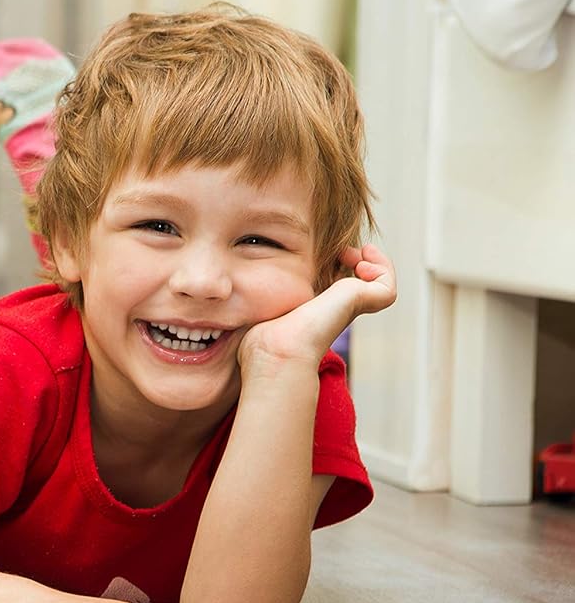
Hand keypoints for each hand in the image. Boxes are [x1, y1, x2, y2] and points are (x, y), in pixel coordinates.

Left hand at [240, 244, 396, 375]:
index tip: (326, 254)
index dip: (336, 263)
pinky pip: (387, 285)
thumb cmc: (261, 335)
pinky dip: (383, 267)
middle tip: (343, 251)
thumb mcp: (257, 307)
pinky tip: (360, 258)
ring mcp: (353, 306)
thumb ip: (250, 297)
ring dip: (371, 261)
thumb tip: (216, 291)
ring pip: (379, 281)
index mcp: (316, 309)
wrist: (276, 351)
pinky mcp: (363, 304)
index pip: (336, 282)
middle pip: (360, 280)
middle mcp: (337, 308)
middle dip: (354, 257)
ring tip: (354, 253)